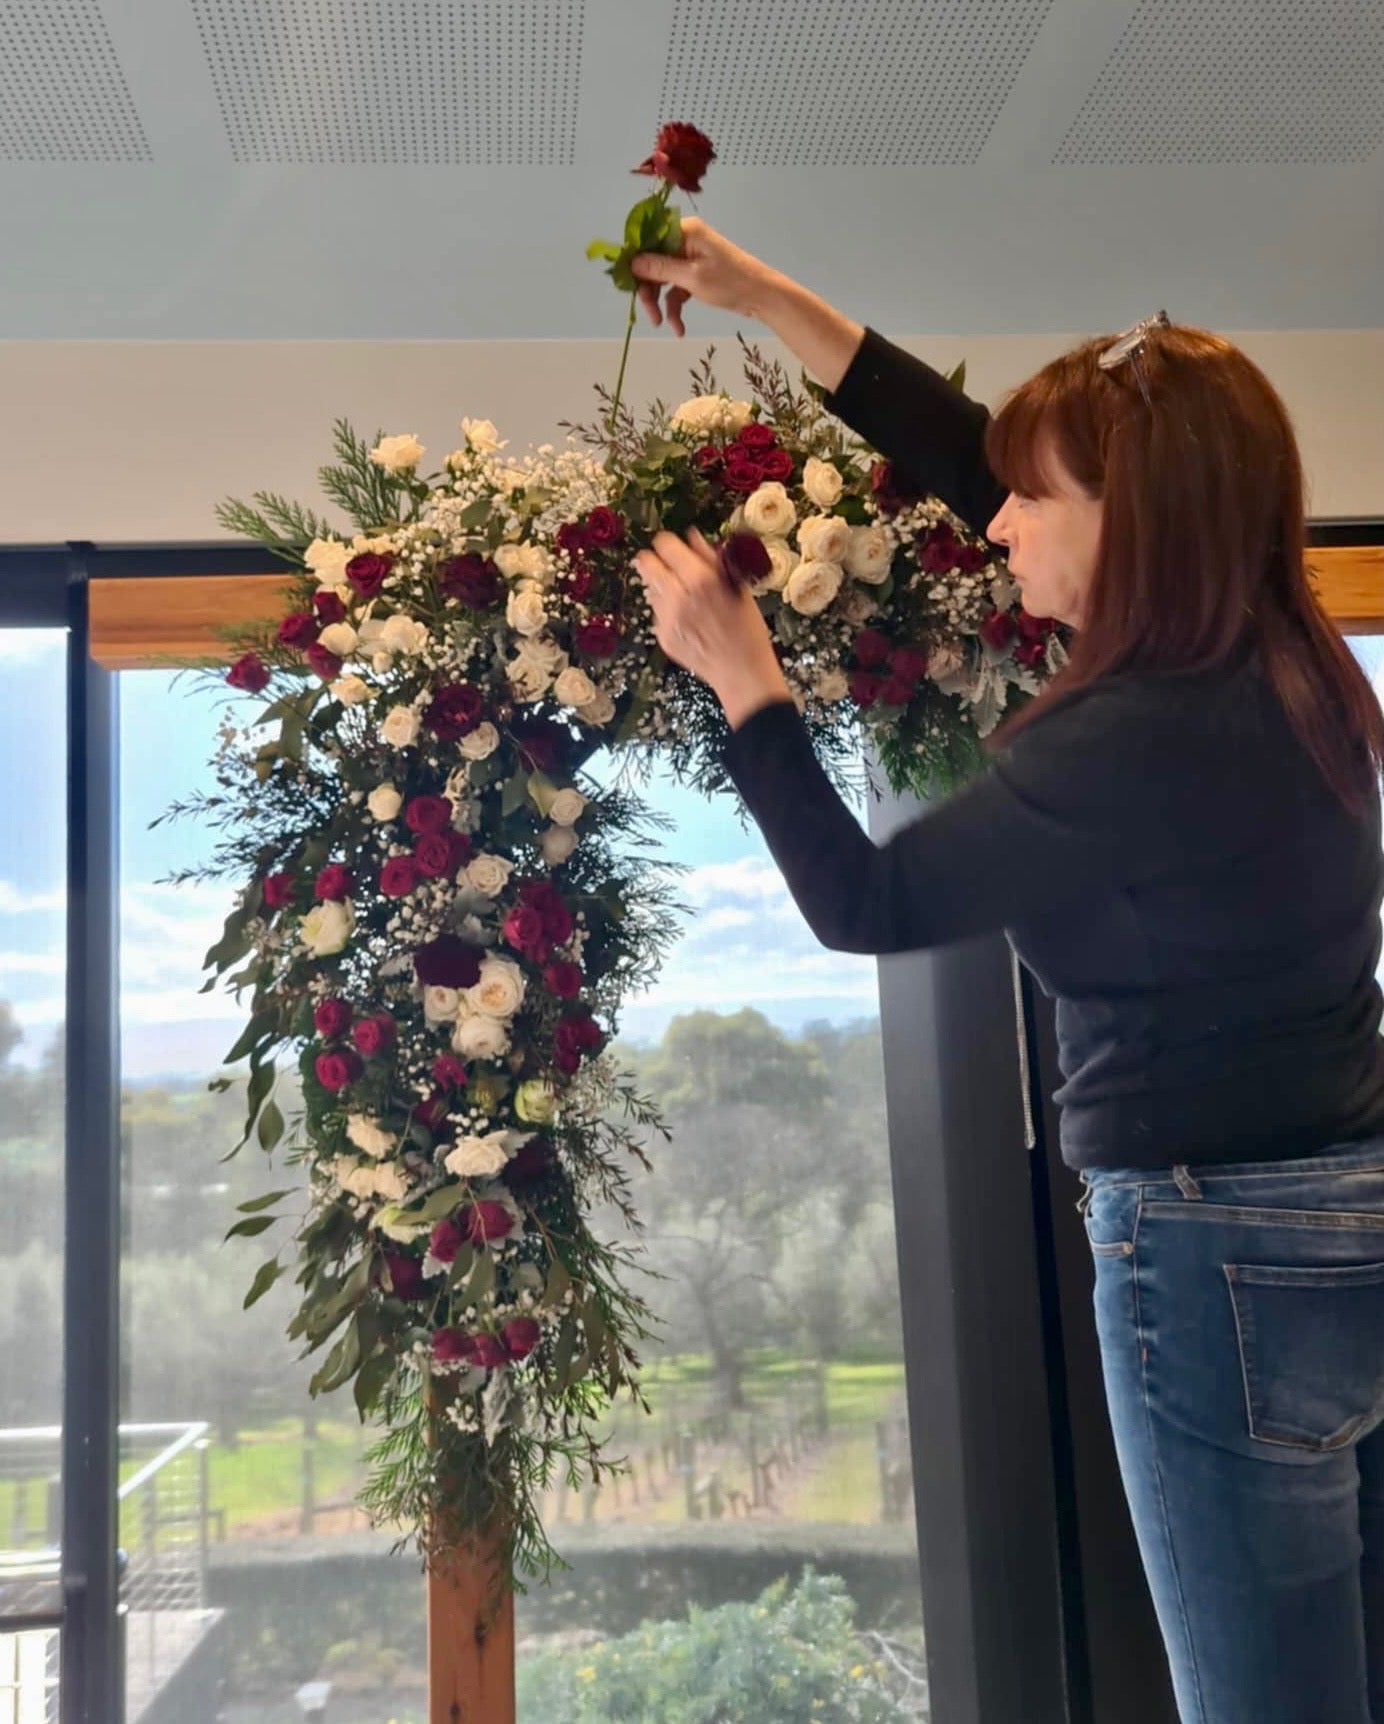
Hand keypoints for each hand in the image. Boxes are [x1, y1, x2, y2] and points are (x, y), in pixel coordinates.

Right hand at [629, 217, 780, 337]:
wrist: (762, 297)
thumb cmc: (731, 282)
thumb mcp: (692, 277)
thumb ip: (660, 268)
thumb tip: (632, 261)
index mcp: (684, 231)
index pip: (647, 240)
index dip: (634, 260)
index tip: (625, 283)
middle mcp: (684, 240)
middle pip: (652, 263)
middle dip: (648, 290)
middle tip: (649, 314)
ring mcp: (689, 258)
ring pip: (662, 279)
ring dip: (660, 303)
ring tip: (662, 324)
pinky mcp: (695, 275)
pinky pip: (676, 290)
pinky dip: (674, 308)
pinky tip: (678, 328)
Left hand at [632, 528, 793, 727]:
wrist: (741, 670)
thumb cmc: (747, 627)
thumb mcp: (737, 586)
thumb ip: (710, 558)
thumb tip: (692, 536)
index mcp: (699, 579)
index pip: (664, 545)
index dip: (668, 542)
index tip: (673, 546)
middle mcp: (677, 597)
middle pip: (645, 563)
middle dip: (655, 560)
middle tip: (668, 566)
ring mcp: (665, 619)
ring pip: (650, 588)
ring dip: (662, 586)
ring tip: (686, 597)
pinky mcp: (661, 636)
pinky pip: (657, 611)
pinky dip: (668, 609)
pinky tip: (688, 619)